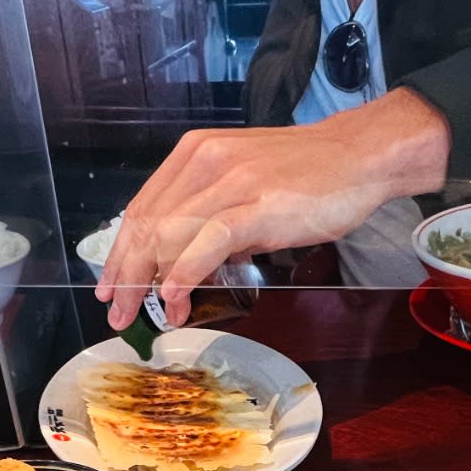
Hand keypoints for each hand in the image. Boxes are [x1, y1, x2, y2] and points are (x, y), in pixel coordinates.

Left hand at [95, 88, 449, 328]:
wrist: (359, 156)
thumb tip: (191, 263)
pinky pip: (208, 242)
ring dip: (151, 283)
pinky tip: (174, 297)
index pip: (142, 208)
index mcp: (195, 154)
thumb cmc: (308, 174)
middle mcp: (205, 162)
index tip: (111, 286)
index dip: (120, 252)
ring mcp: (231, 182)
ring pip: (170, 235)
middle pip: (147, 224)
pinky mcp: (258, 205)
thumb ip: (212, 216)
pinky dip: (184, 273)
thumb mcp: (244, 185)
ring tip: (151, 316)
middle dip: (125, 274)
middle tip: (117, 312)